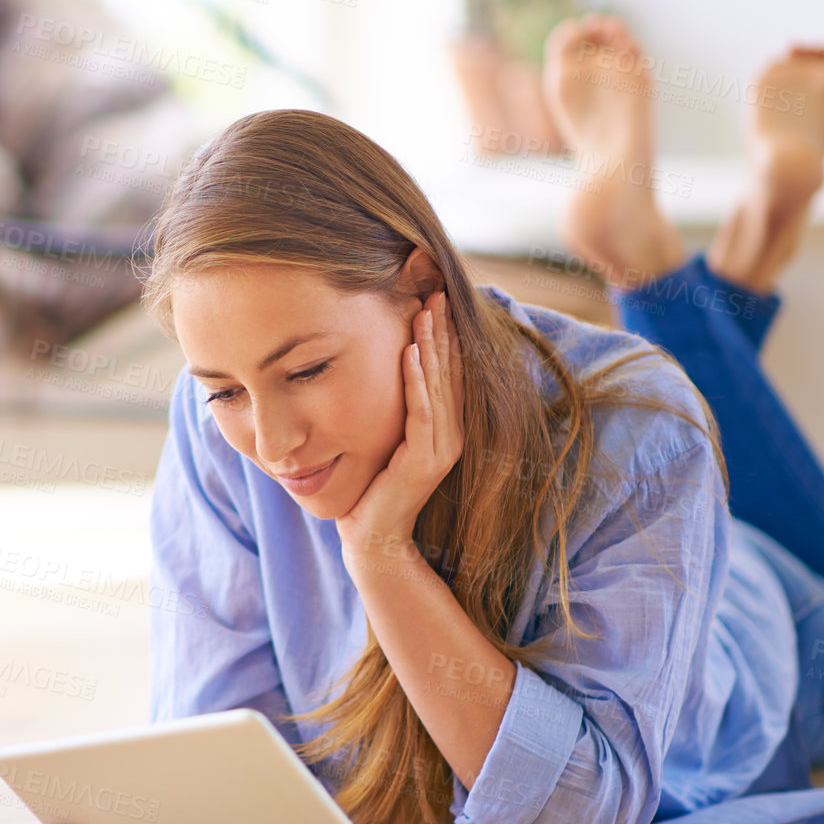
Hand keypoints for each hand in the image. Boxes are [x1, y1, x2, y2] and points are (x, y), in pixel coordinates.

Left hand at [336, 290, 464, 573]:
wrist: (372, 534)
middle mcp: (451, 434)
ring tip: (425, 310)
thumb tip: (389, 365)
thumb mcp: (387, 435)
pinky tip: (412, 353)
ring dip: (433, 345)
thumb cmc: (375, 485)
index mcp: (445, 427)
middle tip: (436, 289)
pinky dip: (417, 381)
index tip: (436, 296)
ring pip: (439, 385)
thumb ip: (397, 407)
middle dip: (442, 329)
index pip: (449, 371)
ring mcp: (442, 447)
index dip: (446, 334)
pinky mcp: (424, 459)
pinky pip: (422, 411)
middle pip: (449, 370)